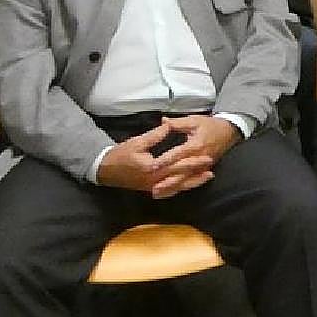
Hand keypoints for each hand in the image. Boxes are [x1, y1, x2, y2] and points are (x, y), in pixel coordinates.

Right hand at [96, 122, 213, 193]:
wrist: (105, 170)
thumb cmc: (121, 154)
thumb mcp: (138, 141)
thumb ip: (155, 135)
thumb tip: (169, 125)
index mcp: (151, 168)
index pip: (176, 164)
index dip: (193, 160)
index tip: (206, 155)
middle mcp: (154, 181)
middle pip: (180, 176)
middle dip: (197, 171)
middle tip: (212, 164)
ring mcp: (153, 187)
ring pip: (177, 186)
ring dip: (193, 182)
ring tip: (208, 176)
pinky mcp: (151, 190)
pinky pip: (170, 191)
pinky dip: (182, 188)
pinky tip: (191, 184)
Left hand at [150, 115, 240, 198]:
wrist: (229, 131)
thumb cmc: (210, 125)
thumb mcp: (194, 120)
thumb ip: (178, 123)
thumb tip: (163, 121)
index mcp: (196, 145)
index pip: (179, 154)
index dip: (166, 160)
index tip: (152, 166)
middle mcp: (200, 158)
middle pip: (182, 171)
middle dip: (167, 179)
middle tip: (152, 186)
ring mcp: (203, 167)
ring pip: (185, 180)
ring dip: (171, 187)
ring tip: (157, 193)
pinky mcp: (204, 171)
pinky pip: (190, 182)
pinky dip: (179, 188)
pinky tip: (168, 192)